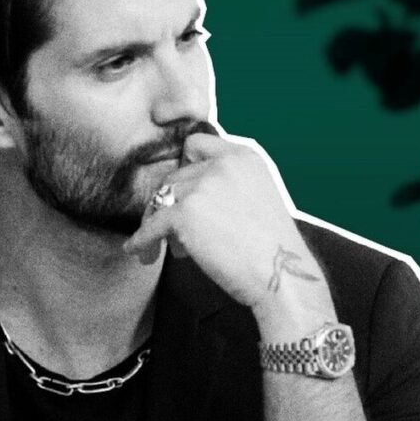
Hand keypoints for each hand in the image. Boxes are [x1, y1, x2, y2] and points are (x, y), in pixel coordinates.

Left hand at [123, 133, 335, 328]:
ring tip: (169, 248)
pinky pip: (152, 226)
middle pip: (175, 177)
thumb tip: (181, 198)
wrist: (282, 276)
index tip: (181, 189)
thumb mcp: (258, 196)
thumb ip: (226, 185)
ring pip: (161, 200)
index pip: (196, 144)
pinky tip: (137, 250)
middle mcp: (222, 165)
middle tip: (180, 235)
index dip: (184, 166)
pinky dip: (142, 240)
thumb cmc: (272, 248)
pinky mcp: (185, 214)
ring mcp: (202, 187)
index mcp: (243, 157)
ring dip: (160, 224)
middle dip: (173, 205)